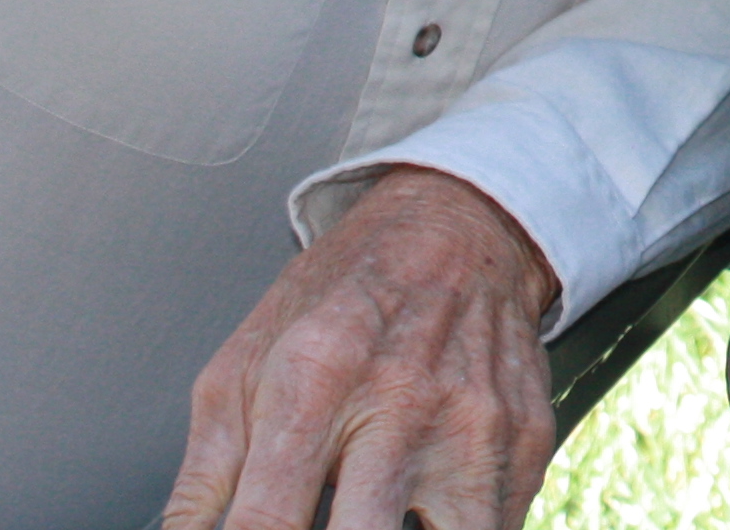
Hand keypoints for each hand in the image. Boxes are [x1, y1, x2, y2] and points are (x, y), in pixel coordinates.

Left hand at [163, 166, 561, 529]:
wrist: (457, 229)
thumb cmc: (338, 300)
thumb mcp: (241, 367)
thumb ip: (203, 479)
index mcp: (313, 382)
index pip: (265, 525)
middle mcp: (400, 405)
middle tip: (325, 524)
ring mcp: (474, 426)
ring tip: (378, 521)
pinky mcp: (526, 441)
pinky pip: (495, 528)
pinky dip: (459, 527)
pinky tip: (426, 513)